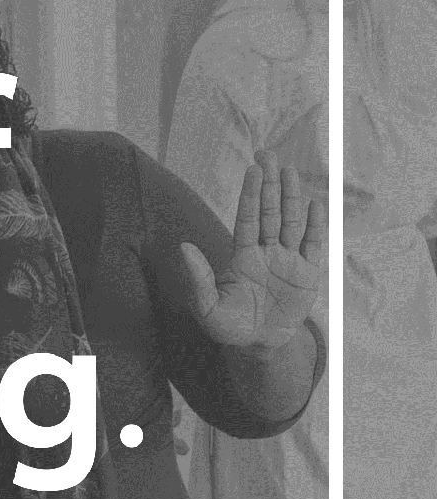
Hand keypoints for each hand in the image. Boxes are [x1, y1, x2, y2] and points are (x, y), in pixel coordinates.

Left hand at [179, 154, 327, 353]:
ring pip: (293, 223)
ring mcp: (289, 261)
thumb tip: (182, 247)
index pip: (247, 218)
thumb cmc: (229, 326)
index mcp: (243, 256)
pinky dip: (317, 225)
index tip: (252, 170)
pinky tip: (316, 203)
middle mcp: (266, 252)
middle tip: (269, 154)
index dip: (251, 194)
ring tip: (290, 171)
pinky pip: (315, 245)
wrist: (258, 345)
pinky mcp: (308, 274)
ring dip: (293, 197)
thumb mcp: (207, 307)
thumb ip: (198, 278)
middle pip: (270, 212)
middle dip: (270, 185)